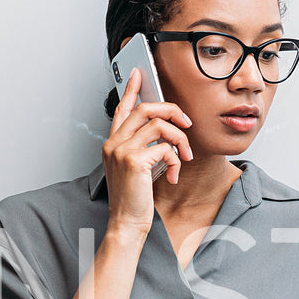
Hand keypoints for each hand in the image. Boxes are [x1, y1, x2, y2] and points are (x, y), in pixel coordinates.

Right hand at [102, 68, 193, 236]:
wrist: (126, 224)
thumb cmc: (134, 199)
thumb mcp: (138, 169)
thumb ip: (145, 148)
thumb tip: (168, 131)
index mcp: (112, 143)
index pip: (122, 109)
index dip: (131, 89)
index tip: (138, 73)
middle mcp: (113, 143)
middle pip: (146, 109)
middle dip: (172, 111)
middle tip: (186, 124)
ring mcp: (122, 150)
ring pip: (160, 125)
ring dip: (180, 140)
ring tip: (184, 157)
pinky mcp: (134, 161)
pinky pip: (166, 147)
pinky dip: (176, 160)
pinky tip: (173, 175)